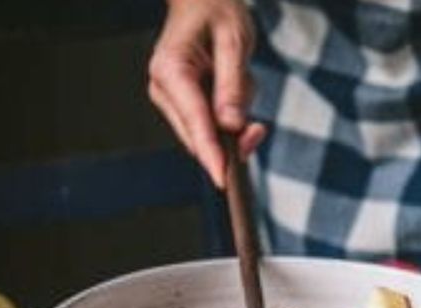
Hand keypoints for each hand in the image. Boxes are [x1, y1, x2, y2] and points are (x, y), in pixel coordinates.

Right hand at [148, 0, 265, 187]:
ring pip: (206, 134)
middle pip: (198, 136)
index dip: (211, 153)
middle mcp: (164, 89)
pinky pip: (211, 125)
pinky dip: (230, 116)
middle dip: (230, 141)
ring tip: (242, 80)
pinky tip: (236, 87)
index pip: (195, 121)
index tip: (222, 178)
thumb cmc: (216, 10)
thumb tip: (232, 126)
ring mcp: (171, 100)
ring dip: (232, 121)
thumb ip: (233, 85)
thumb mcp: (234, 40)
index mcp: (171, 70)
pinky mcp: (183, 106)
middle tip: (256, 130)